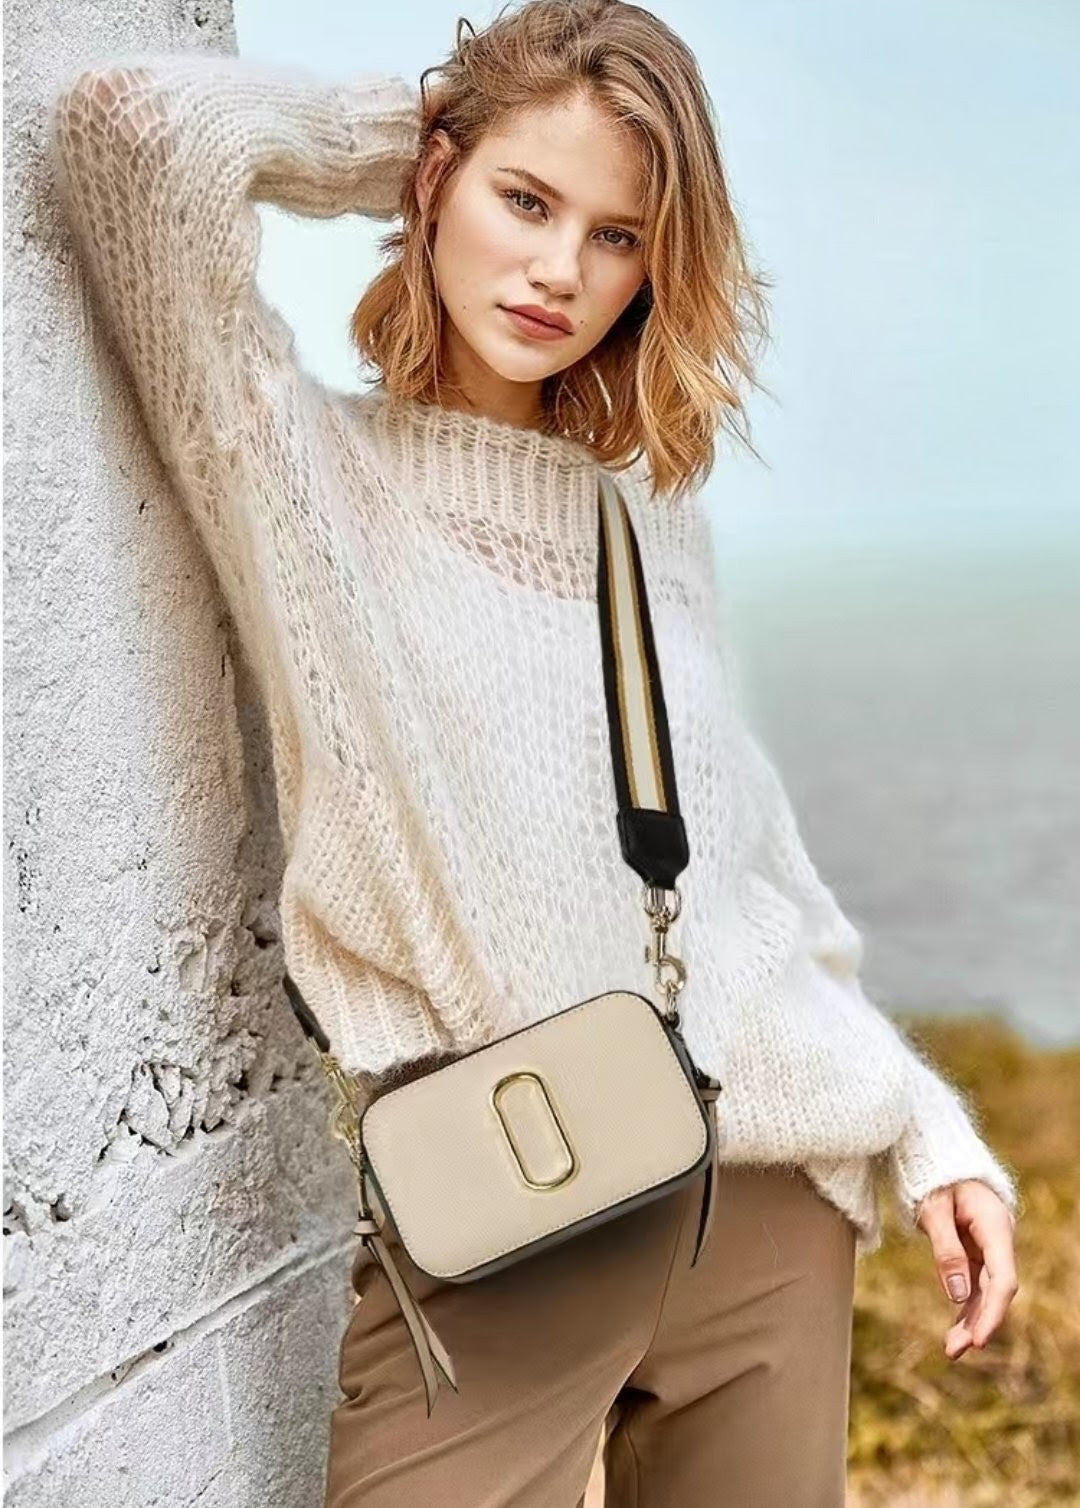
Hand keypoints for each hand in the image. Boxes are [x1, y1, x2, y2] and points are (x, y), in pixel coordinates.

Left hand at [914, 1180, 1018, 1359]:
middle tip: (953, 1350)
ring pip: (985, 1291)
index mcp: (995, 1225)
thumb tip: (958, 1295)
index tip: (978, 1339)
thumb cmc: (934, 1176)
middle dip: (978, 1322)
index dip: (992, 1311)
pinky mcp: (975, 1252)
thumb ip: (946, 1248)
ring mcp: (988, 1247)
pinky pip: (974, 1284)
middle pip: (995, 1289)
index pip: (1002, 1278)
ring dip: (971, 1319)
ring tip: (951, 1350)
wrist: (937, 1157)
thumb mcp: (935, 1208)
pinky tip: (955, 1331)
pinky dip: (965, 1306)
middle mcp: (998, 1240)